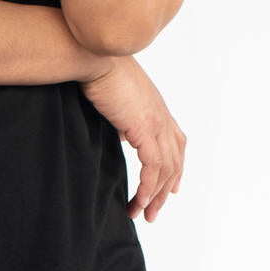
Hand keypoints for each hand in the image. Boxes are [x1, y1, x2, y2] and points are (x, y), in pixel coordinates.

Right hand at [79, 57, 185, 222]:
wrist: (92, 57)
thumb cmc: (96, 70)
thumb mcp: (117, 99)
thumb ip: (125, 118)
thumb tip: (125, 134)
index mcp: (157, 109)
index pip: (177, 144)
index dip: (176, 168)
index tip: (170, 189)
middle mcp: (162, 116)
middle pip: (175, 162)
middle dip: (163, 191)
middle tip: (152, 213)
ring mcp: (156, 122)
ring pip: (165, 169)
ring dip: (154, 195)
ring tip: (140, 213)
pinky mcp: (144, 127)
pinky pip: (153, 166)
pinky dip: (148, 187)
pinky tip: (139, 200)